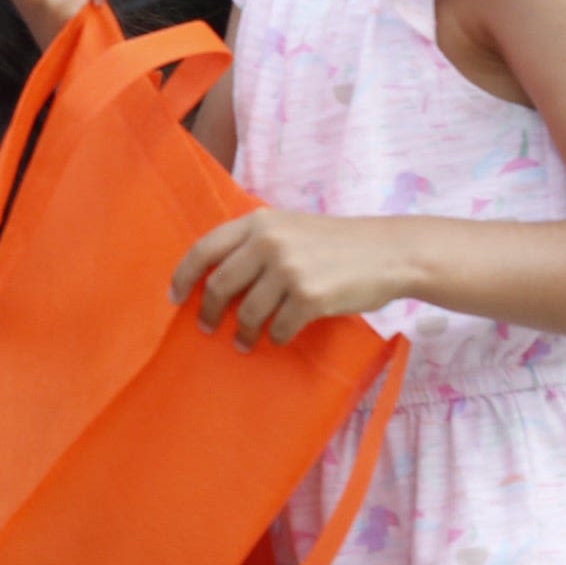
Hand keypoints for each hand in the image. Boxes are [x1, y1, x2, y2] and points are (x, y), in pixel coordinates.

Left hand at [171, 208, 405, 346]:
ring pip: (248, 312)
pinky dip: (275, 336)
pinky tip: (278, 337)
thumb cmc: (337, 243)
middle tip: (208, 327)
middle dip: (209, 312)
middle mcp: (269, 243)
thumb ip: (255, 243)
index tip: (175, 296)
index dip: (184, 275)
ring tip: (244, 341)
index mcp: (259, 222)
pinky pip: (278, 327)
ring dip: (243, 332)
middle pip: (219, 285)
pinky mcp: (310, 297)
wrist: (391, 252)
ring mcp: (289, 270)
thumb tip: (216, 277)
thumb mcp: (290, 227)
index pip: (204, 249)